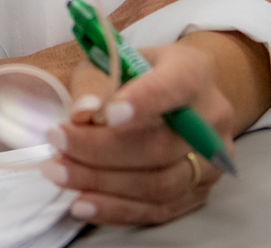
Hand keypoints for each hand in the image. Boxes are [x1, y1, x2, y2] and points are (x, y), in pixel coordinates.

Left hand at [43, 37, 237, 225]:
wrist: (180, 98)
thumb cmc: (138, 75)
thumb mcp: (112, 61)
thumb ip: (96, 82)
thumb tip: (82, 113)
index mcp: (193, 73)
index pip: (175, 86)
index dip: (144, 101)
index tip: (109, 115)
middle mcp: (212, 119)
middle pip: (161, 145)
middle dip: (102, 150)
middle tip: (58, 144)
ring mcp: (211, 161)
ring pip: (161, 184)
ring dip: (103, 183)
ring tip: (61, 172)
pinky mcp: (200, 193)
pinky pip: (159, 210)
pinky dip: (117, 209)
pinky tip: (83, 203)